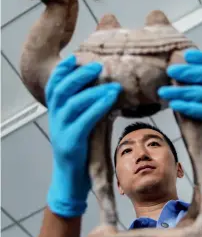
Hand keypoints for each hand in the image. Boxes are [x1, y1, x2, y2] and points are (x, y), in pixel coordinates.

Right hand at [45, 55, 121, 216]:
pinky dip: (97, 108)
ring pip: (72, 104)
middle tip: (98, 66)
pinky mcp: (70, 143)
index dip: (63, 70)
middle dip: (79, 75)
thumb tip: (104, 89)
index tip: (76, 57)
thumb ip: (85, 109)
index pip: (54, 86)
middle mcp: (55, 118)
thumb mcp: (78, 125)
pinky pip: (84, 121)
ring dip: (93, 91)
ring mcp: (61, 131)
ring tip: (112, 84)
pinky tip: (110, 100)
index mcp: (56, 112)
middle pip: (62, 90)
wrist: (70, 179)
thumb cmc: (79, 149)